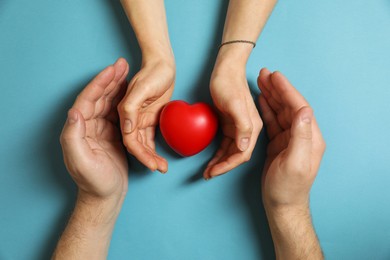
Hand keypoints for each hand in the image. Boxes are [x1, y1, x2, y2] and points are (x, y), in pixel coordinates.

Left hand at [60, 58, 128, 203]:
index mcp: (77, 129)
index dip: (100, 82)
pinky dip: (124, 100)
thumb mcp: (82, 162)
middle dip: (110, 79)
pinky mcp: (111, 133)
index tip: (112, 69)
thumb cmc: (94, 182)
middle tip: (123, 63)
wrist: (106, 196)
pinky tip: (132, 91)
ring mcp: (99, 128)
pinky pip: (117, 112)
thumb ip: (74, 136)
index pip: (88, 99)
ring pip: (109, 101)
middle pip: (99, 96)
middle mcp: (86, 125)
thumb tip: (75, 111)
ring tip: (128, 71)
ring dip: (118, 86)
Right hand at [118, 59, 174, 172]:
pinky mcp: (149, 118)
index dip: (140, 155)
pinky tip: (160, 157)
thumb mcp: (141, 88)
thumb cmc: (152, 73)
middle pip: (136, 145)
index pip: (130, 140)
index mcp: (125, 113)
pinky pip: (150, 137)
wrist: (162, 65)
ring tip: (163, 167)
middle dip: (147, 159)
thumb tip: (126, 127)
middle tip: (160, 168)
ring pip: (143, 144)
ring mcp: (140, 120)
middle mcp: (130, 119)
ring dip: (151, 156)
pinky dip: (154, 147)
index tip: (152, 165)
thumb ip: (130, 107)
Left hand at [204, 59, 262, 178]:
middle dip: (222, 167)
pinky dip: (218, 153)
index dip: (228, 166)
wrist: (226, 69)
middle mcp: (248, 130)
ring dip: (220, 163)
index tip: (213, 172)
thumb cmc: (229, 83)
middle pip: (236, 156)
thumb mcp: (235, 103)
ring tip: (207, 171)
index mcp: (252, 127)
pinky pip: (225, 144)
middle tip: (207, 175)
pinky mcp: (230, 124)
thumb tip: (244, 146)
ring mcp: (239, 128)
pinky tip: (210, 159)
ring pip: (230, 152)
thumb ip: (242, 125)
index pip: (242, 154)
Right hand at [257, 68, 325, 210]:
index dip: (287, 91)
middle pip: (289, 106)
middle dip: (277, 89)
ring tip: (260, 82)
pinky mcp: (280, 144)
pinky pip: (273, 122)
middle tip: (264, 73)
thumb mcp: (295, 163)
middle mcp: (302, 135)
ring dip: (271, 96)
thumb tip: (304, 110)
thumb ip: (302, 136)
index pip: (298, 107)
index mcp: (310, 138)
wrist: (281, 204)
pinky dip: (266, 109)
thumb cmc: (288, 187)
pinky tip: (261, 100)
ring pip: (280, 112)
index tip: (275, 76)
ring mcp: (291, 139)